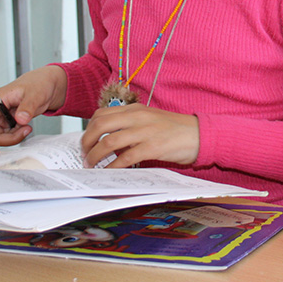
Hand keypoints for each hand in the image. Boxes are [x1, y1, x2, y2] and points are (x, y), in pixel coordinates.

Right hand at [0, 65, 66, 155]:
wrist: (46, 86)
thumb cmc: (38, 84)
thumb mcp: (36, 94)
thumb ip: (28, 106)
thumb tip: (20, 119)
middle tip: (0, 155)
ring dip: (9, 140)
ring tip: (27, 129)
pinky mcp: (6, 124)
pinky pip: (4, 137)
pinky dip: (14, 138)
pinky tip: (25, 129)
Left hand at [81, 103, 199, 167]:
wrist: (199, 134)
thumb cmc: (174, 129)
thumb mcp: (149, 121)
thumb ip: (129, 127)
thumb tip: (109, 144)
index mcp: (135, 109)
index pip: (101, 114)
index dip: (89, 128)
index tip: (86, 141)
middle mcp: (137, 117)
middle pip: (100, 125)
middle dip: (87, 142)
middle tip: (84, 154)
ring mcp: (144, 131)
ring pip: (108, 142)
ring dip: (95, 156)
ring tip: (91, 165)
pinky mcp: (152, 147)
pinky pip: (125, 157)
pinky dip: (112, 166)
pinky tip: (108, 172)